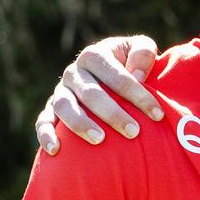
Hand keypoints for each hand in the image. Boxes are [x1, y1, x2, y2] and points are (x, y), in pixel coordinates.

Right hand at [34, 35, 163, 153]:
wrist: (111, 76)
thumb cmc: (131, 64)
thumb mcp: (140, 48)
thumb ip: (143, 53)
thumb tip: (136, 75)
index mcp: (95, 55)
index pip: (116, 75)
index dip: (137, 94)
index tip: (157, 114)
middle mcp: (74, 72)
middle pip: (90, 93)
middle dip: (113, 113)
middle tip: (133, 132)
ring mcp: (60, 91)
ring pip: (64, 106)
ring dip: (80, 124)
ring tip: (100, 140)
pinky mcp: (50, 109)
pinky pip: (43, 121)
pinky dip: (46, 135)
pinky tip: (56, 150)